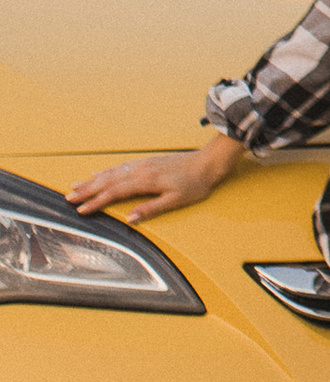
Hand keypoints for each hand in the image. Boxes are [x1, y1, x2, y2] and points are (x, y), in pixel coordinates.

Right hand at [67, 137, 241, 219]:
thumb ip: (152, 208)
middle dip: (87, 190)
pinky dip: (106, 171)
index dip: (96, 202)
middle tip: (68, 198)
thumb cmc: (195, 183)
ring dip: (92, 180)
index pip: (115, 193)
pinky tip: (99, 174)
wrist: (208, 162)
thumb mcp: (177, 200)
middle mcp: (140, 170)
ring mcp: (142, 164)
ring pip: (112, 173)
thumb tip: (130, 219)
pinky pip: (121, 166)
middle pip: (108, 181)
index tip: (81, 210)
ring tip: (75, 186)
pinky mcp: (146, 162)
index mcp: (145, 181)